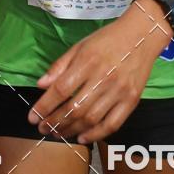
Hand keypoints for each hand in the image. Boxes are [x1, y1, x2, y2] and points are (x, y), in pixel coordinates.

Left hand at [27, 0, 173, 144]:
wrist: (141, 36)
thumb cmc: (107, 39)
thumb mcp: (80, 46)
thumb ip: (60, 66)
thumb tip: (41, 85)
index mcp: (88, 61)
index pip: (61, 89)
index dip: (44, 106)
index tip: (32, 117)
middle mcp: (103, 78)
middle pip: (75, 108)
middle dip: (55, 122)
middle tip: (42, 128)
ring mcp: (119, 91)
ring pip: (91, 119)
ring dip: (71, 130)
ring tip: (57, 133)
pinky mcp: (132, 101)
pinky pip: (112, 124)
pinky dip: (96, 135)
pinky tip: (82, 137)